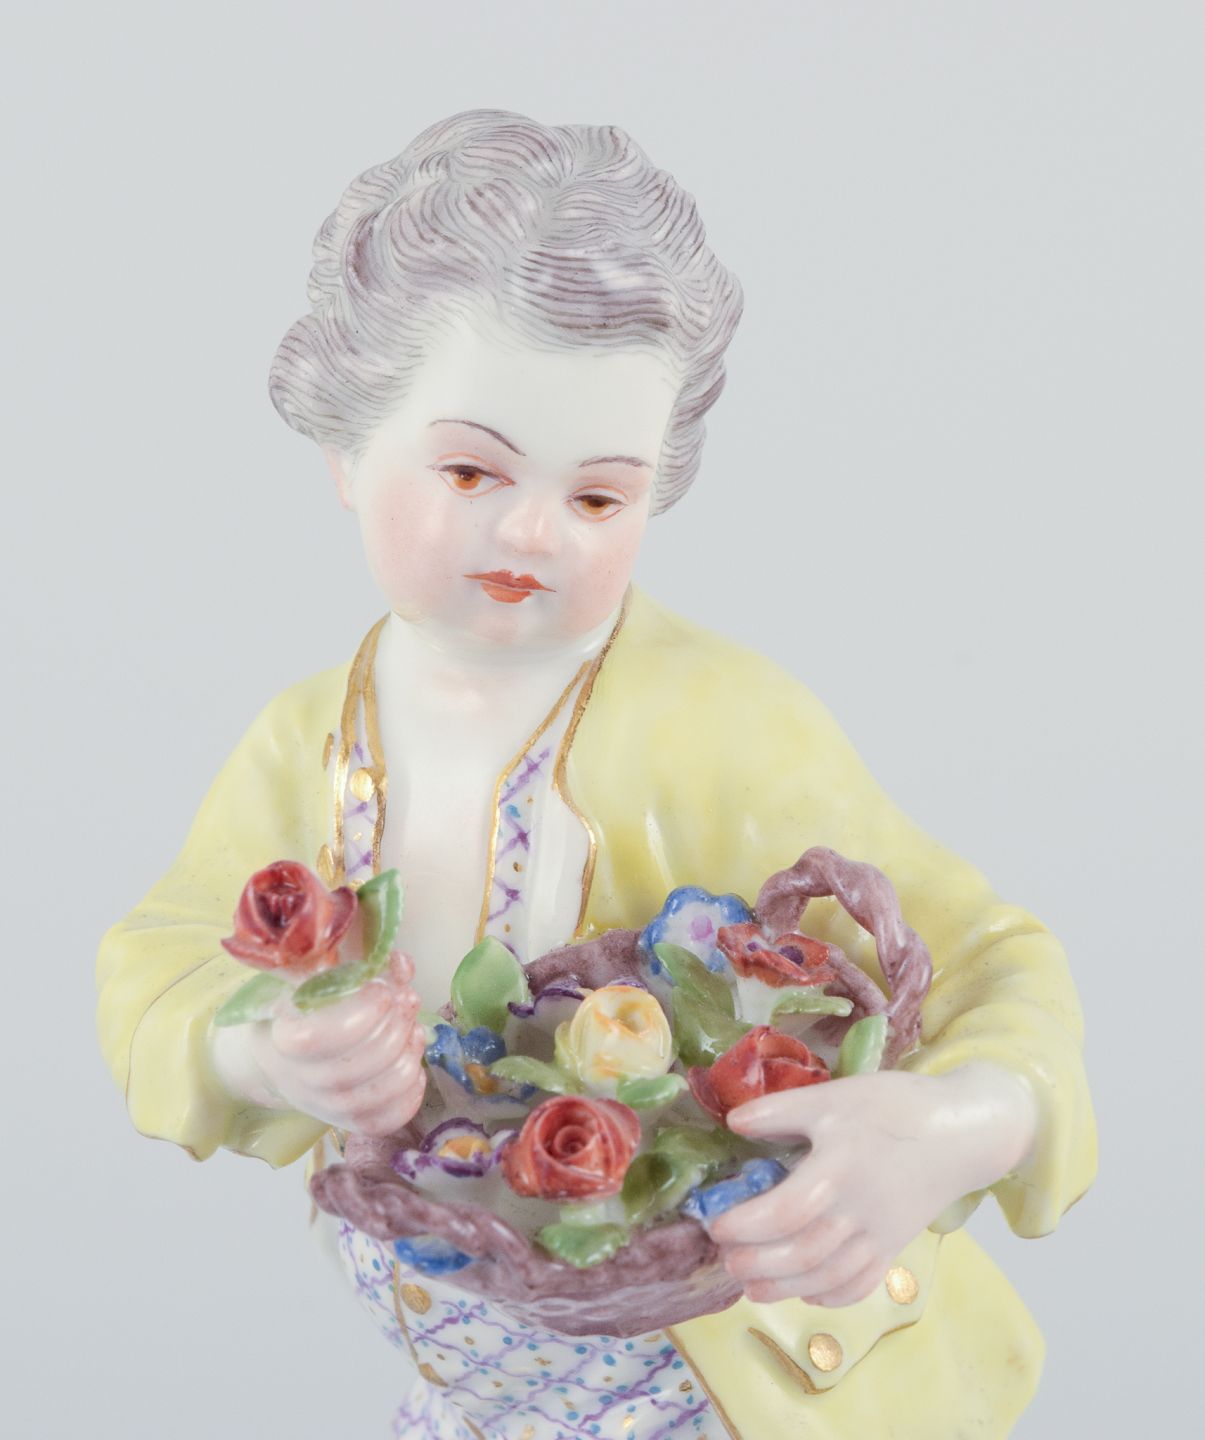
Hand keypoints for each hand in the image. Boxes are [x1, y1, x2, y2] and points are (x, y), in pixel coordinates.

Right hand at [211, 951, 427, 1136]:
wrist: (284, 1056)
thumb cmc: (307, 1009)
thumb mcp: (320, 980)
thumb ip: (361, 967)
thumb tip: (401, 964)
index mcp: (284, 1039)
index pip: (313, 1040)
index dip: (358, 1015)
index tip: (380, 989)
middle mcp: (301, 1081)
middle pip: (351, 1070)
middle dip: (393, 1031)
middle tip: (407, 1002)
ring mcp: (325, 1107)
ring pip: (373, 1097)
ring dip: (406, 1058)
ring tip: (415, 1030)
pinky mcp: (349, 1123)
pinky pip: (386, 1121)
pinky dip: (410, 1093)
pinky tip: (414, 1064)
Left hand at [709, 1063, 1035, 1306]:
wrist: (962, 1132)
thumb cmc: (895, 1107)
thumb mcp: (834, 1095)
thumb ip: (781, 1110)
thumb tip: (733, 1122)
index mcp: (838, 1170)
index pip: (784, 1212)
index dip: (745, 1224)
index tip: (716, 1223)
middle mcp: (858, 1212)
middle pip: (802, 1254)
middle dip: (758, 1263)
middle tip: (725, 1258)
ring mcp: (879, 1235)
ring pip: (827, 1277)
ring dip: (784, 1287)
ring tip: (750, 1285)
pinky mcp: (894, 1246)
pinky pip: (860, 1284)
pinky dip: (829, 1295)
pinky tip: (806, 1292)